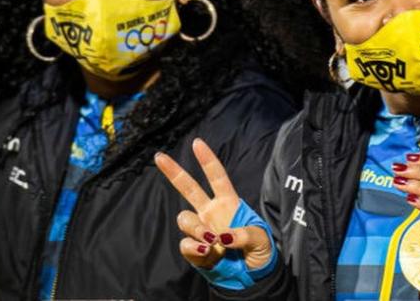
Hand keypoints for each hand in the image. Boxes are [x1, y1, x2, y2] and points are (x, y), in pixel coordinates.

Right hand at [156, 138, 272, 270]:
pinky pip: (185, 244)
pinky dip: (194, 247)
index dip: (207, 160)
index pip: (217, 177)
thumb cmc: (259, 253)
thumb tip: (223, 236)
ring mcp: (201, 231)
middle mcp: (211, 213)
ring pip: (185, 219)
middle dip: (174, 172)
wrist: (251, 277)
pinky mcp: (195, 250)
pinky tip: (207, 252)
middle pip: (189, 188)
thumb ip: (244, 234)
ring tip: (211, 241)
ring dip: (196, 228)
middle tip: (159, 157)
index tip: (197, 143)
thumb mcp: (261, 239)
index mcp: (229, 204)